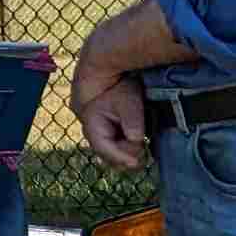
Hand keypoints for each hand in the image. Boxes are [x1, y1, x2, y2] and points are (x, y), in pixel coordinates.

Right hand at [71, 31, 148, 169]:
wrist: (111, 73)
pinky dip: (126, 147)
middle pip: (108, 156)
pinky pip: (115, 147)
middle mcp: (92, 132)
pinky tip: (138, 141)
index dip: (121, 158)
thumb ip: (133, 122)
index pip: (105, 150)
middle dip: (126, 156)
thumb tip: (137, 140)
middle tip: (143, 152)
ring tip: (142, 146)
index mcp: (92, 125)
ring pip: (112, 153)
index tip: (137, 163)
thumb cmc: (119, 86)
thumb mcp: (129, 101)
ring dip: (127, 152)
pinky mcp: (107, 133)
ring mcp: (98, 134)